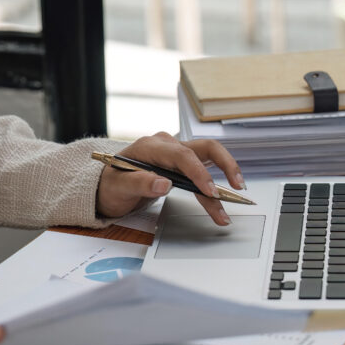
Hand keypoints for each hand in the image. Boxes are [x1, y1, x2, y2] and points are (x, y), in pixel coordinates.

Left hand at [95, 132, 243, 225]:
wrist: (107, 185)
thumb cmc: (110, 185)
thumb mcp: (118, 188)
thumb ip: (139, 183)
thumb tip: (163, 184)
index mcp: (150, 146)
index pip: (182, 155)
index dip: (198, 173)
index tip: (210, 192)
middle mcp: (166, 145)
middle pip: (205, 148)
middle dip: (225, 166)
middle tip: (237, 187)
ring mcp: (175, 152)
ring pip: (208, 158)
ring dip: (225, 176)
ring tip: (234, 199)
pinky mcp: (181, 163)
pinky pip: (203, 170)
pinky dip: (214, 185)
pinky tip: (222, 200)